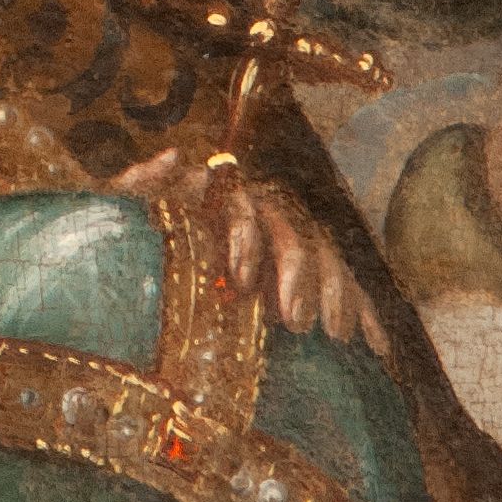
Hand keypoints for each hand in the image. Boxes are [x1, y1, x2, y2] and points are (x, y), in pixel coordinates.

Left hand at [116, 152, 388, 356]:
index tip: (239, 284)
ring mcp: (288, 246)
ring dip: (336, 295)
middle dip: (299, 277)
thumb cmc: (137, 234)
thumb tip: (174, 154)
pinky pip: (347, 289)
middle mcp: (262, 218)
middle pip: (294, 235)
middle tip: (295, 322)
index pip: (244, 212)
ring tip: (333, 335)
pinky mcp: (306, 279)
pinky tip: (377, 346)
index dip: (246, 244)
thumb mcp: (123, 209)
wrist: (147, 262)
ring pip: (327, 259)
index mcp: (222, 201)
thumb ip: (142, 183)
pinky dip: (366, 314)